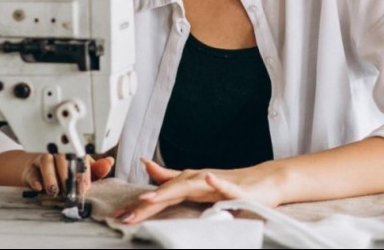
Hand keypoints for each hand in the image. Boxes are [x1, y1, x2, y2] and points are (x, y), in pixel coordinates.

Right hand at [19, 153, 114, 196]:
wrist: (41, 173)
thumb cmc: (65, 172)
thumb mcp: (82, 172)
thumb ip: (96, 170)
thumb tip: (109, 162)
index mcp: (73, 153)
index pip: (79, 158)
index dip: (83, 173)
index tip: (85, 187)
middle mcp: (58, 154)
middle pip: (62, 158)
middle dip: (67, 175)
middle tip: (71, 191)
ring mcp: (43, 160)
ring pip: (46, 161)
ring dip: (50, 176)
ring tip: (54, 190)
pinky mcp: (30, 169)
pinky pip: (31, 172)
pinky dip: (35, 180)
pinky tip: (39, 188)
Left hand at [114, 158, 286, 223]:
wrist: (263, 181)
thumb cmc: (229, 183)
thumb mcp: (196, 184)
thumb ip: (171, 177)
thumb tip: (147, 166)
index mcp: (187, 183)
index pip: (160, 196)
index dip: (140, 206)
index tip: (120, 217)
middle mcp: (197, 179)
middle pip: (168, 192)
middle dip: (147, 204)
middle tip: (127, 215)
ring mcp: (215, 182)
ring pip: (189, 185)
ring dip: (169, 190)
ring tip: (150, 198)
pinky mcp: (235, 187)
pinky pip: (225, 186)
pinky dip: (216, 183)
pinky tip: (208, 178)